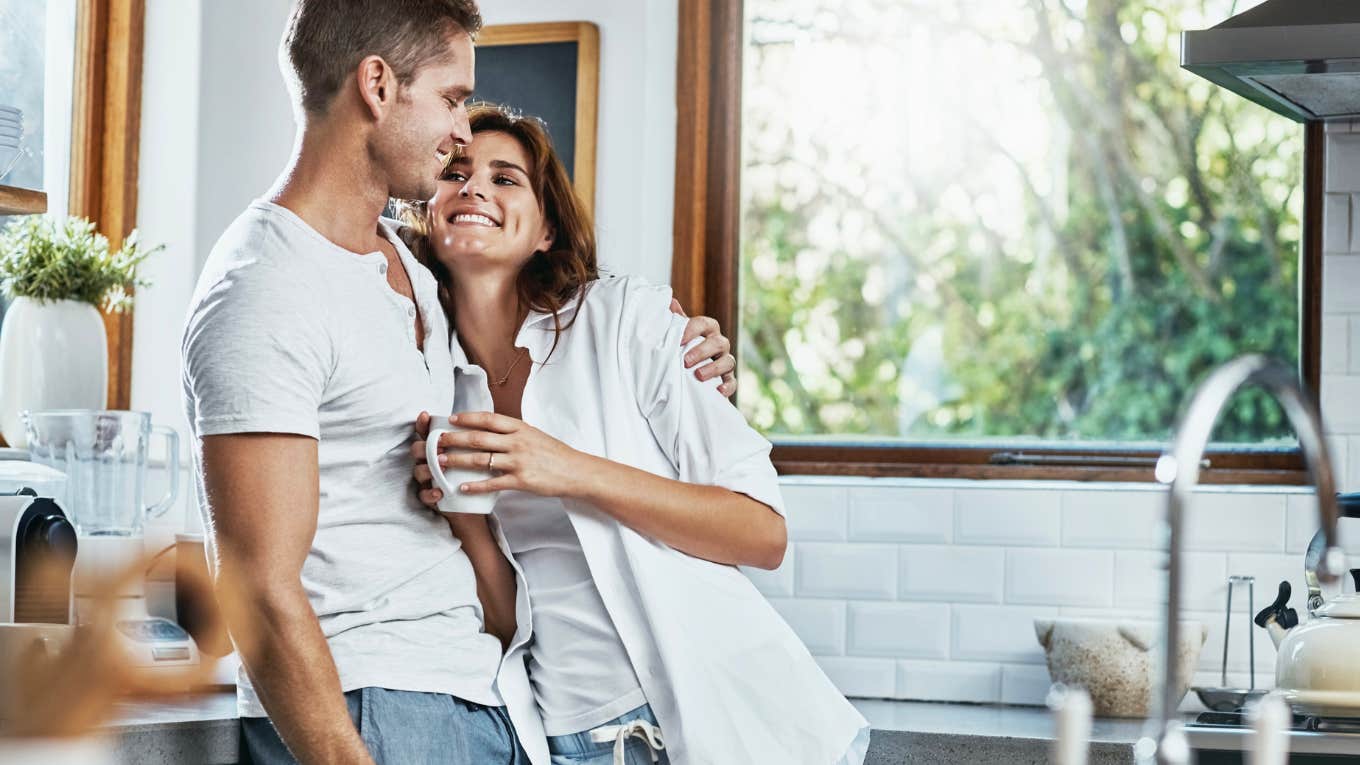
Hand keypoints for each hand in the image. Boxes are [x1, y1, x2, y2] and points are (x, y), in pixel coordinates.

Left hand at [411, 411, 591, 502]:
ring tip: (441, 462)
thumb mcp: (534, 435)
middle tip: (436, 441)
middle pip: (479, 438)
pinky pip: (493, 483)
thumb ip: (513, 432)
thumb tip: (489, 430)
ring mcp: (519, 461)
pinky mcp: (521, 480)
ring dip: (458, 461)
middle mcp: (517, 442)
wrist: (576, 471)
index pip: (488, 419)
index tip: (450, 419)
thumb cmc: (555, 454)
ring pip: (481, 460)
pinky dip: (475, 486)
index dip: (467, 418)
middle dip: (454, 439)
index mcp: (520, 428)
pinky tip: (462, 487)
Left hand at [670, 298, 736, 396]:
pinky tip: (718, 391)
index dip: (693, 330)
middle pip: (719, 342)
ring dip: (714, 368)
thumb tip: (670, 301)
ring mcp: (725, 363)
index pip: (705, 324)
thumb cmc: (682, 350)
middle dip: (702, 351)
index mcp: (707, 331)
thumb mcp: (677, 336)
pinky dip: (727, 386)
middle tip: (686, 361)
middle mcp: (719, 345)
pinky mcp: (727, 381)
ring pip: (728, 361)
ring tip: (698, 376)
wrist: (688, 376)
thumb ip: (676, 321)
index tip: (679, 341)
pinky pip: (733, 382)